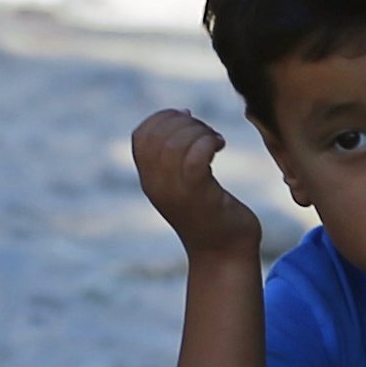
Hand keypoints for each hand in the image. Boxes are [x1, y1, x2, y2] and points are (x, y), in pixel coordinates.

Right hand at [131, 109, 260, 257]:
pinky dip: (209, 142)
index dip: (164, 117)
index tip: (190, 121)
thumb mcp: (185, 181)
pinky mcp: (199, 195)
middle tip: (207, 133)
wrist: (225, 254)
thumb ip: (178, 154)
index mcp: (150, 181)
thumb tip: (183, 112)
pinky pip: (195, 156)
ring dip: (200, 130)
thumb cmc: (211, 214)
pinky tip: (220, 145)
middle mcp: (157, 185)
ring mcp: (176, 192)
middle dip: (185, 121)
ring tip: (215, 140)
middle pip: (158, 134)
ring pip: (176, 142)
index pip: (141, 134)